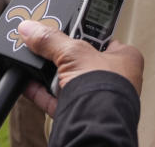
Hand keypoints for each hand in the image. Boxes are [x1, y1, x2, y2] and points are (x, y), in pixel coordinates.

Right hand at [17, 20, 143, 116]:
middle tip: (46, 47)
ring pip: (68, 80)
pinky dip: (41, 92)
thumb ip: (51, 40)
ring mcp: (96, 97)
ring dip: (50, 75)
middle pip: (81, 59)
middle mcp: (114, 78)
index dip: (82, 32)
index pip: (102, 38)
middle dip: (61, 56)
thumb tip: (32, 29)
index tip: (64, 26)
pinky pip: (57, 99)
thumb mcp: (74, 53)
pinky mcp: (80, 112)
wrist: (96, 127)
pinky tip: (29, 83)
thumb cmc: (105, 90)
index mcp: (125, 58)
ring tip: (36, 63)